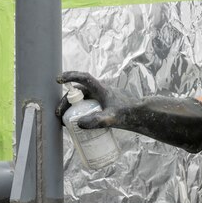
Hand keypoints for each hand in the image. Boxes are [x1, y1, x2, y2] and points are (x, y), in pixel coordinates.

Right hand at [56, 70, 201, 152]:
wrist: (142, 117)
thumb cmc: (129, 115)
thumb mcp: (112, 118)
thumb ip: (98, 121)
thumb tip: (79, 125)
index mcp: (101, 89)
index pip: (83, 78)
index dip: (70, 76)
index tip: (58, 79)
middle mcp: (99, 92)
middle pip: (78, 93)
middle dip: (66, 102)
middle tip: (59, 115)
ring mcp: (101, 100)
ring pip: (82, 102)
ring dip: (71, 110)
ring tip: (64, 123)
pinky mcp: (103, 108)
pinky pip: (87, 109)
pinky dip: (79, 114)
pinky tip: (75, 126)